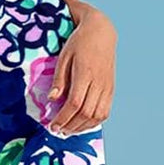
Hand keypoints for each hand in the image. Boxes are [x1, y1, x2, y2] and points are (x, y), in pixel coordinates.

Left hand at [47, 7, 116, 135]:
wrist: (101, 33)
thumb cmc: (78, 43)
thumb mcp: (64, 57)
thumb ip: (59, 79)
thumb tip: (52, 99)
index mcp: (85, 73)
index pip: (74, 103)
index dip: (63, 118)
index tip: (52, 125)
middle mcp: (99, 83)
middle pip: (86, 113)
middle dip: (70, 126)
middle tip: (57, 131)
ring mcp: (107, 87)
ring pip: (97, 116)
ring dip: (82, 127)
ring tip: (68, 130)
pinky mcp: (111, 89)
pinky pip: (105, 111)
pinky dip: (94, 122)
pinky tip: (82, 124)